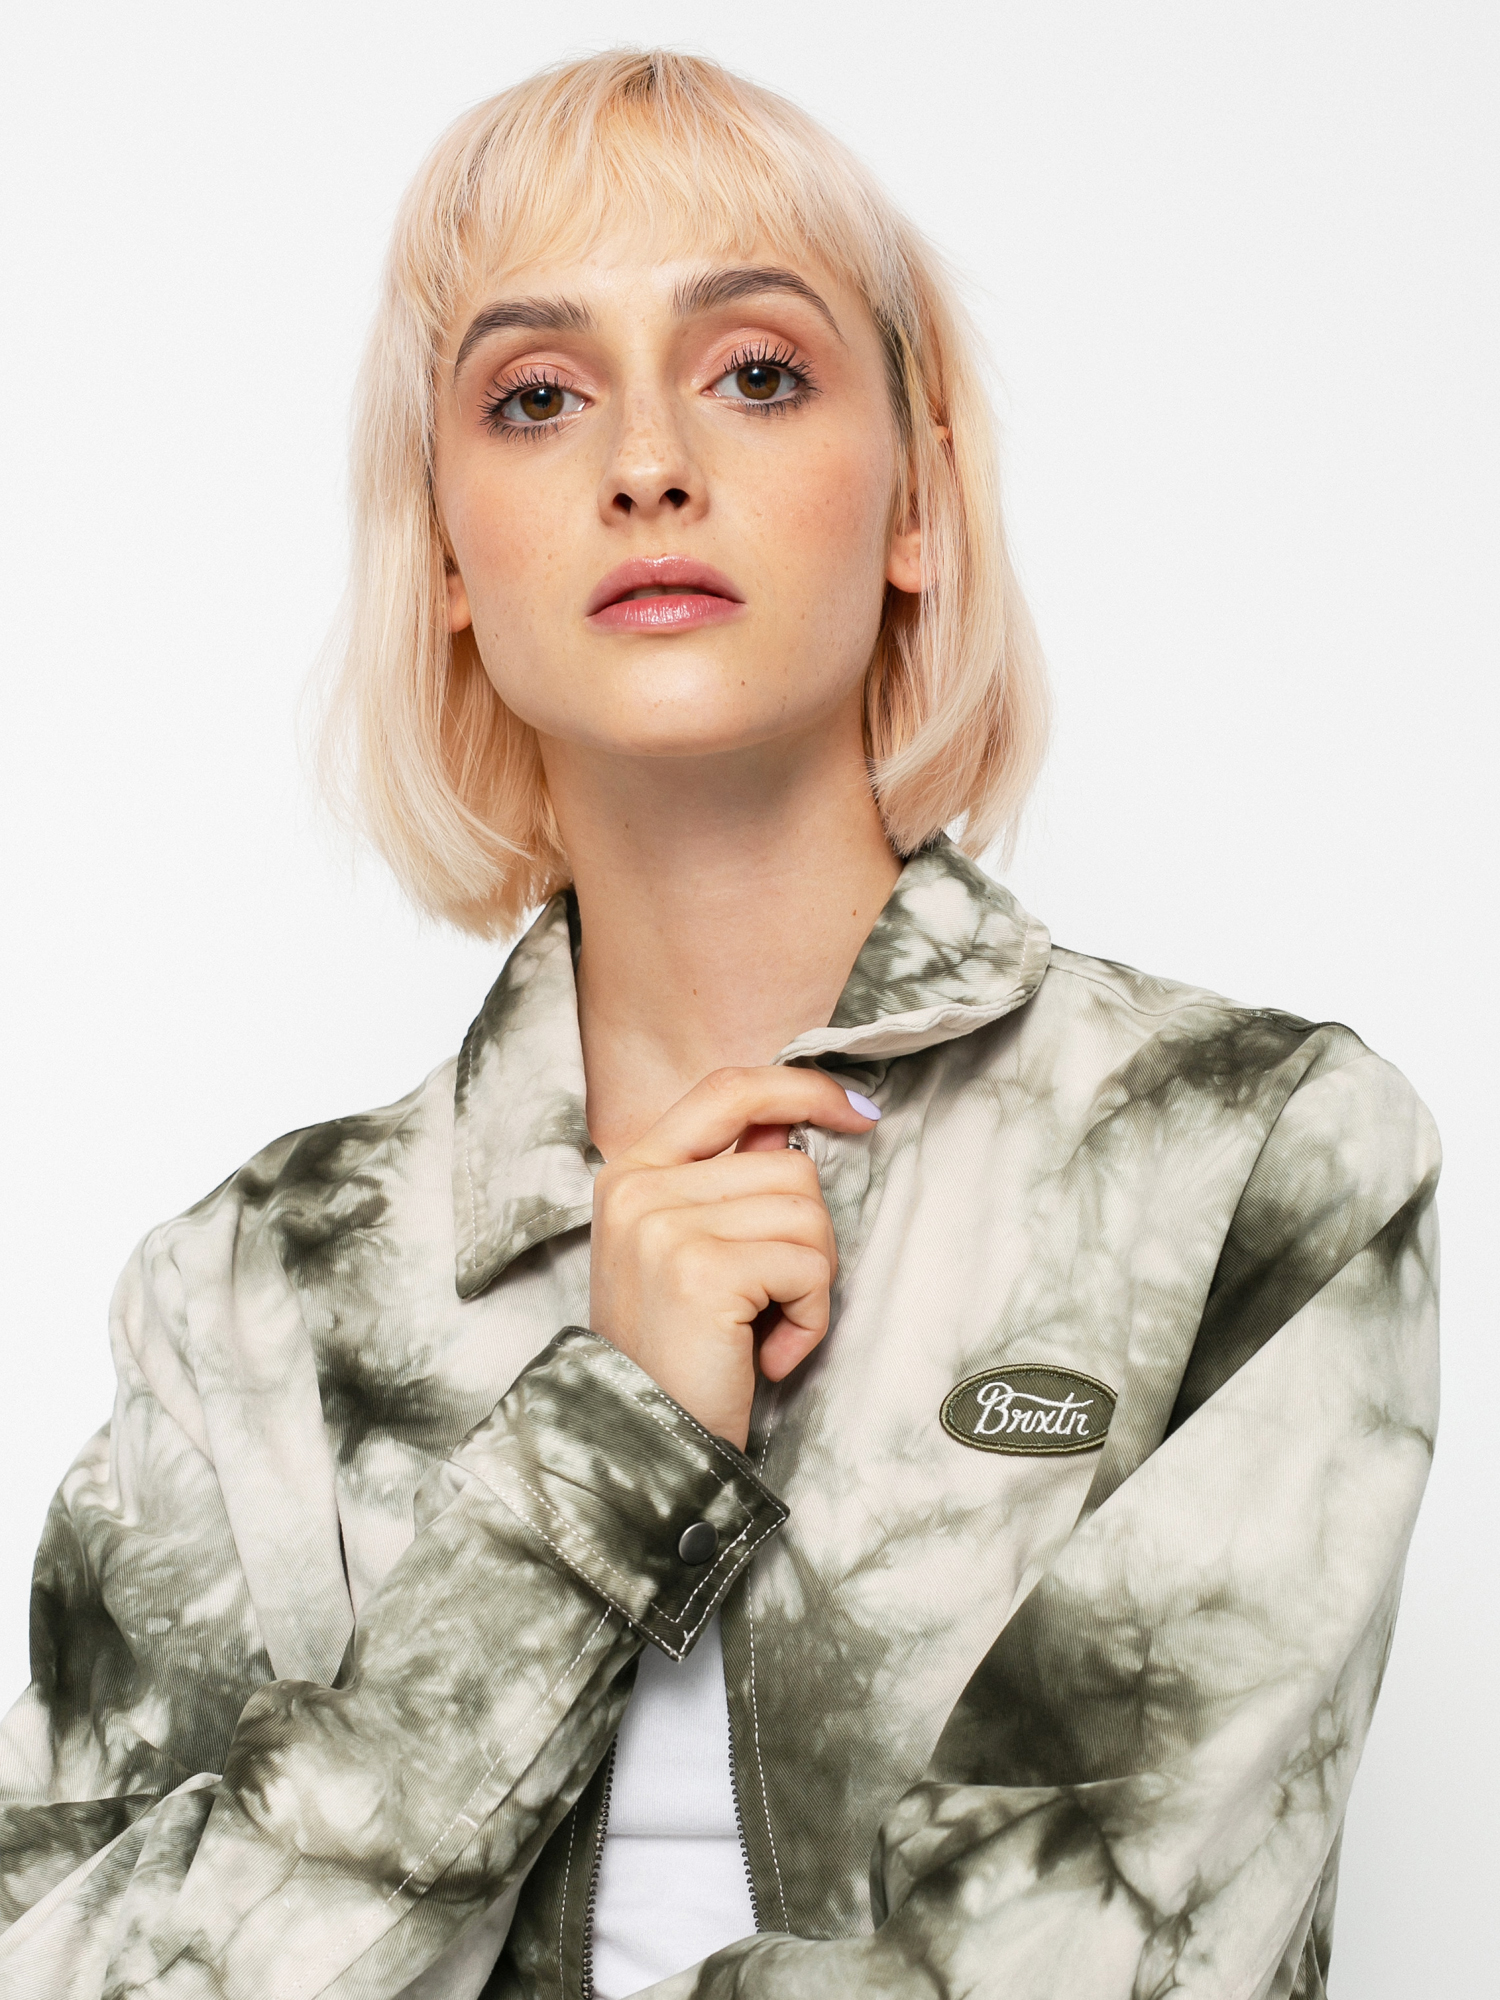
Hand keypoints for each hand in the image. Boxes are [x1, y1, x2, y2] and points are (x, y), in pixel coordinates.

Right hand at [588, 1067, 878, 1447]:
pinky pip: (807, 1266)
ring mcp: (664, 1225)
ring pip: (807, 1212)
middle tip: (774, 1301)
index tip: (858, 1112)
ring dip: (811, 1283)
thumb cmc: (675, 1354)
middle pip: (790, 1165)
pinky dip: (809, 1318)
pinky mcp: (702, 1269)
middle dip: (810, 1239)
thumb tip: (795, 1124)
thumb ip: (729, 1182)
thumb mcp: (686, 1251)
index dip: (802, 1089)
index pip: (729, 1090)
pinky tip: (769, 1354)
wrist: (642, 1444)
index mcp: (631, 1172)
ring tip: (765, 1330)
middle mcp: (639, 1187)